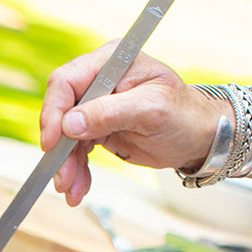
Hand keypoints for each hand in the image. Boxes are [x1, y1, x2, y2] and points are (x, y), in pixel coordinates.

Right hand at [38, 43, 220, 205]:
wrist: (199, 138)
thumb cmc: (185, 116)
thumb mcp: (151, 110)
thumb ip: (109, 112)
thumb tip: (69, 123)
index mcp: (112, 62)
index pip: (67, 81)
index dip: (54, 111)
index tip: (52, 142)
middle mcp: (100, 80)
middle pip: (61, 111)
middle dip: (59, 147)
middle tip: (61, 176)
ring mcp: (97, 105)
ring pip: (65, 136)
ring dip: (66, 165)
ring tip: (71, 189)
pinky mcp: (97, 128)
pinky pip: (76, 149)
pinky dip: (76, 169)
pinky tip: (79, 187)